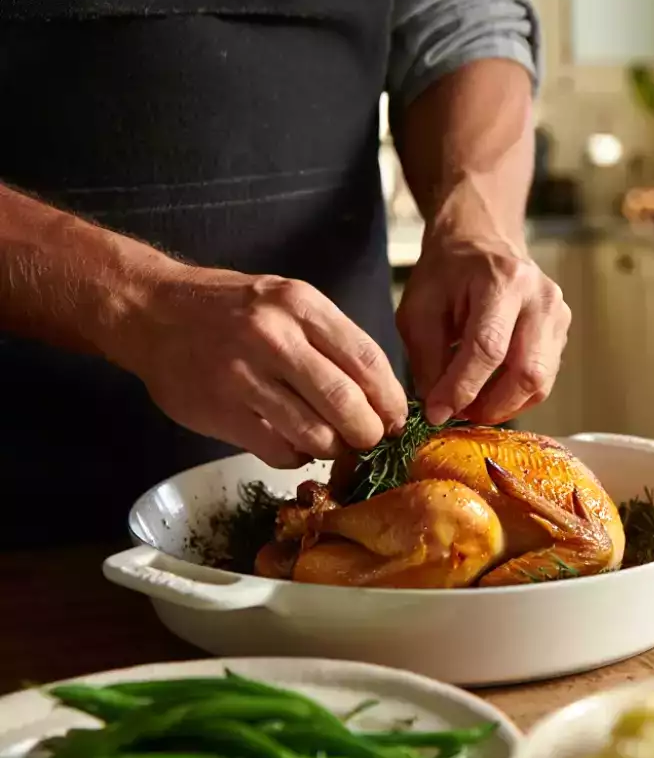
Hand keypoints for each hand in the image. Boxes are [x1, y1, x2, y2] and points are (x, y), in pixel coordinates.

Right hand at [112, 265, 409, 467]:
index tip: (399, 418)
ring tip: (335, 443)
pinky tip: (295, 444)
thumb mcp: (288, 301)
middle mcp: (273, 337)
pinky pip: (279, 450)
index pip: (367, 359)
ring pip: (315, 434)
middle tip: (372, 439)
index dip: (391, 398)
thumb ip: (333, 341)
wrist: (150, 310)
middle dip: (370, 432)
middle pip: (346, 402)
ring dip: (335, 448)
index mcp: (300, 305)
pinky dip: (298, 456)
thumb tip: (382, 395)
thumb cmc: (231, 309)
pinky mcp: (221, 411)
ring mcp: (243, 376)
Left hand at [397, 241, 570, 426]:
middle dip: (491, 405)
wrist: (482, 241)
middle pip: (528, 371)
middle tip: (460, 414)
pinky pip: (545, 379)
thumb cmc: (447, 273)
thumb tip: (439, 409)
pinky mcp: (562, 331)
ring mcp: (559, 314)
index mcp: (502, 281)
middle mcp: (541, 297)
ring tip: (473, 405)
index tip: (438, 412)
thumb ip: (427, 360)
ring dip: (505, 405)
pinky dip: (516, 395)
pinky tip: (491, 391)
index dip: (463, 388)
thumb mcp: (419, 309)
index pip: (489, 348)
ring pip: (541, 382)